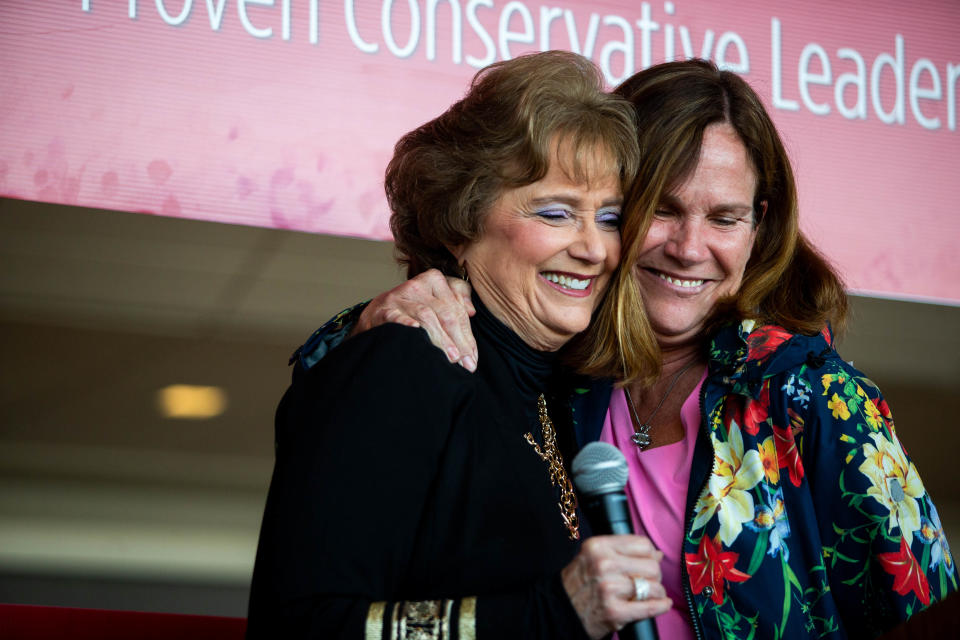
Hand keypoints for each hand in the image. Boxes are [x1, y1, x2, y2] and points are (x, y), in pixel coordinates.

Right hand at [354, 269, 478, 370]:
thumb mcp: (435, 301)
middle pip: (445, 313)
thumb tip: (472, 310)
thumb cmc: (412, 310)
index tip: (472, 358)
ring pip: (426, 315)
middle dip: (458, 340)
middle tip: (466, 363)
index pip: (456, 309)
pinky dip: (406, 323)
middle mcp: (416, 286)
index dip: (467, 335)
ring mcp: (398, 297)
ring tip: (451, 358)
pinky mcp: (382, 310)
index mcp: (433, 280)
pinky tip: (416, 332)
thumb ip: (457, 301)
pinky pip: (396, 317)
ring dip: (441, 339)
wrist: (376, 315)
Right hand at [561, 535, 671, 639]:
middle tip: (647, 582)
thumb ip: (623, 552)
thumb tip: (657, 553)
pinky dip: (660, 606)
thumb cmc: (579, 583)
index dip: (650, 554)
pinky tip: (662, 604)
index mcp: (598, 546)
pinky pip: (650, 607)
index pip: (642, 544)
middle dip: (655, 576)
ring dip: (657, 593)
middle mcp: (603, 564)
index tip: (648, 562)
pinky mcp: (615, 612)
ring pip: (654, 587)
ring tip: (649, 595)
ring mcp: (609, 588)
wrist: (560, 610)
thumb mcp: (593, 557)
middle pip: (652, 566)